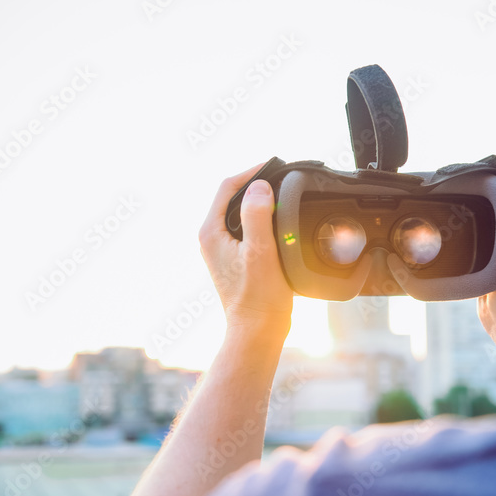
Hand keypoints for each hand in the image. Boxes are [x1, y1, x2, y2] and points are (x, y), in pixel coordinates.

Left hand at [198, 164, 293, 337]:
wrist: (257, 330)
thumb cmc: (259, 296)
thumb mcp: (261, 251)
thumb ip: (257, 216)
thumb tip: (260, 186)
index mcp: (211, 232)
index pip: (228, 186)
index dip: (252, 171)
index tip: (275, 165)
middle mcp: (212, 237)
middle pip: (233, 196)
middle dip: (257, 184)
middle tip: (283, 178)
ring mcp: (222, 248)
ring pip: (241, 212)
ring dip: (261, 202)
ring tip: (284, 196)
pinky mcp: (234, 257)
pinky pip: (247, 227)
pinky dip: (263, 219)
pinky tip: (281, 223)